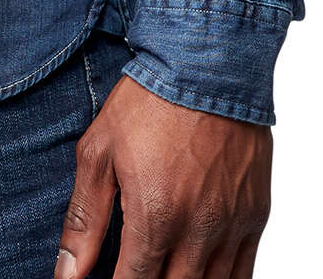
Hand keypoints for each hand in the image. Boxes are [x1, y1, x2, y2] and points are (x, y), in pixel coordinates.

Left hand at [55, 77, 271, 278]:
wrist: (207, 65)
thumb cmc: (149, 103)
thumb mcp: (99, 153)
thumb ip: (84, 219)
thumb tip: (67, 273)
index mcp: (154, 218)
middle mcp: (197, 231)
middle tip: (135, 270)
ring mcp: (230, 227)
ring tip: (163, 270)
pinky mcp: (255, 216)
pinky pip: (243, 274)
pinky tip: (200, 276)